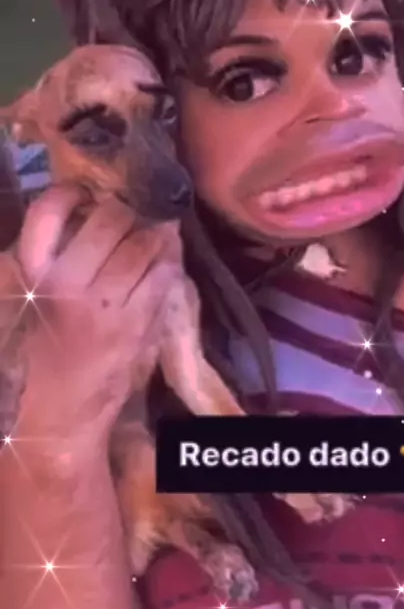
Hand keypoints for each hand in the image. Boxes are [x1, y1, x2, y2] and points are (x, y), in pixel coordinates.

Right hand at [15, 184, 180, 438]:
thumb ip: (50, 258)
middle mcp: (65, 283)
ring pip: (143, 244)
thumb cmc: (41, 355)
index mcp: (32, 274)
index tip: (84, 192)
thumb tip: (85, 210)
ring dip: (155, 232)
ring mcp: (104, 304)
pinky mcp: (136, 325)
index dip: (69, 193)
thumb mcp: (30, 300)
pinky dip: (169, 262)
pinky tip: (167, 260)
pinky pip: (162, 276)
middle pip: (108, 220)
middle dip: (125, 210)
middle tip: (133, 211)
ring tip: (157, 230)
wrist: (59, 416)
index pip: (46, 213)